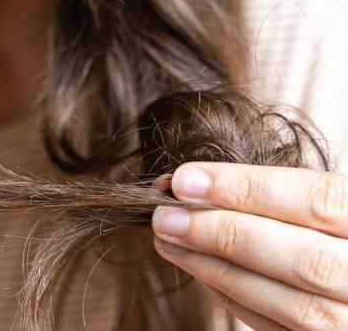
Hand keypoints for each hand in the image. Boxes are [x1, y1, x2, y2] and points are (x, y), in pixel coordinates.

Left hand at [152, 162, 347, 329]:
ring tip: (169, 240)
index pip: (319, 200)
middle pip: (304, 259)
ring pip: (293, 305)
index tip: (184, 179)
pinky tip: (199, 268)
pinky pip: (283, 330)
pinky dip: (236, 298)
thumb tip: (198, 186)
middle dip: (225, 234)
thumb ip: (287, 200)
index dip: (248, 188)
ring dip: (219, 269)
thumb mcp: (336, 209)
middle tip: (165, 216)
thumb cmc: (340, 232)